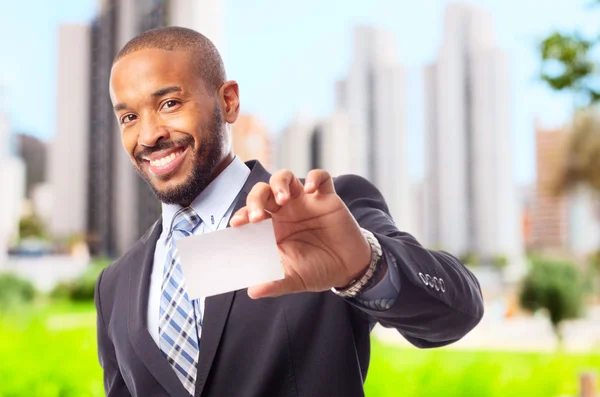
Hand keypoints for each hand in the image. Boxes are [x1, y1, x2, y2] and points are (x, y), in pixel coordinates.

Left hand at [229, 169, 371, 298]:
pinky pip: (321, 177)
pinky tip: (311, 190)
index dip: (241, 214)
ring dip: (279, 184)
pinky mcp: (327, 198)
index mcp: (271, 227)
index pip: (249, 213)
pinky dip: (314, 178)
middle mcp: (285, 211)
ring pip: (285, 178)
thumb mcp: (294, 279)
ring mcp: (305, 202)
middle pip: (262, 191)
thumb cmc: (317, 270)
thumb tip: (252, 292)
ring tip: (283, 199)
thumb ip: (274, 283)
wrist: (348, 269)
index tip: (237, 224)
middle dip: (256, 198)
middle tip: (258, 216)